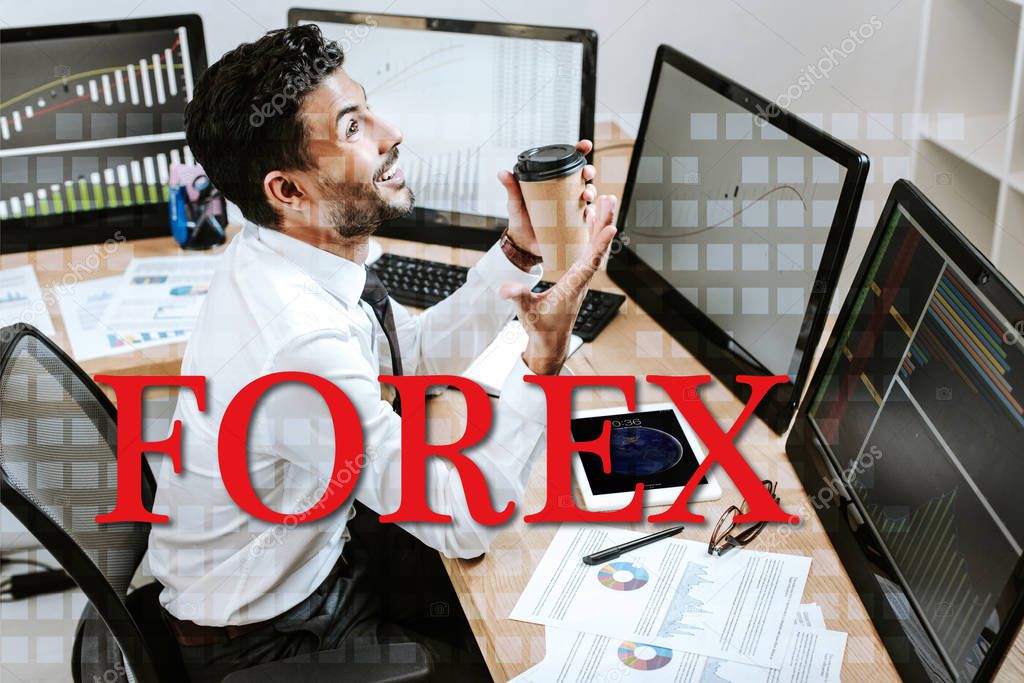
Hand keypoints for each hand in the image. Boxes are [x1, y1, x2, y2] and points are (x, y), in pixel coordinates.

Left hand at [497, 139, 597, 254]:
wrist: (524, 244)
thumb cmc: (520, 219)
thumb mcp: (515, 202)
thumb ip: (511, 188)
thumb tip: (502, 173)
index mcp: (553, 182)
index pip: (568, 163)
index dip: (579, 152)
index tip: (585, 146)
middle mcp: (565, 192)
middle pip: (583, 176)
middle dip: (589, 170)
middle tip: (586, 172)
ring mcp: (571, 206)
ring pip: (589, 193)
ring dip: (592, 191)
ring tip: (586, 195)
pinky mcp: (575, 223)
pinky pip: (589, 216)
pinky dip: (592, 213)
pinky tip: (589, 213)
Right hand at [501, 194, 617, 374]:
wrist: (550, 341)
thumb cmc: (541, 327)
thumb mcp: (526, 312)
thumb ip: (518, 298)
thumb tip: (506, 288)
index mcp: (572, 286)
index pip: (589, 263)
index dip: (599, 245)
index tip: (611, 228)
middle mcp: (582, 279)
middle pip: (597, 248)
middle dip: (604, 223)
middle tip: (609, 199)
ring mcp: (582, 277)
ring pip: (595, 246)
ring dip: (601, 223)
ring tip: (606, 201)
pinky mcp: (578, 276)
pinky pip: (589, 249)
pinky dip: (592, 232)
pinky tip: (592, 219)